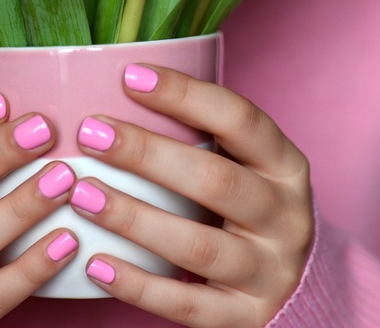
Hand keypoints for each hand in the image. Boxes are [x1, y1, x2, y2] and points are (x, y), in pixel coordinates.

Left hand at [69, 63, 313, 326]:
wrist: (298, 288)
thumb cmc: (247, 207)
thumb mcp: (245, 165)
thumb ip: (199, 136)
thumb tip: (115, 82)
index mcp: (286, 166)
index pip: (240, 119)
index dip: (186, 95)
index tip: (129, 76)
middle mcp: (286, 216)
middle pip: (215, 180)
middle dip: (147, 154)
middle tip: (91, 134)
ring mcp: (269, 272)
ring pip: (197, 246)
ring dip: (133, 218)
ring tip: (81, 195)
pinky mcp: (246, 318)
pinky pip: (187, 305)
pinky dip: (138, 285)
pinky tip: (95, 264)